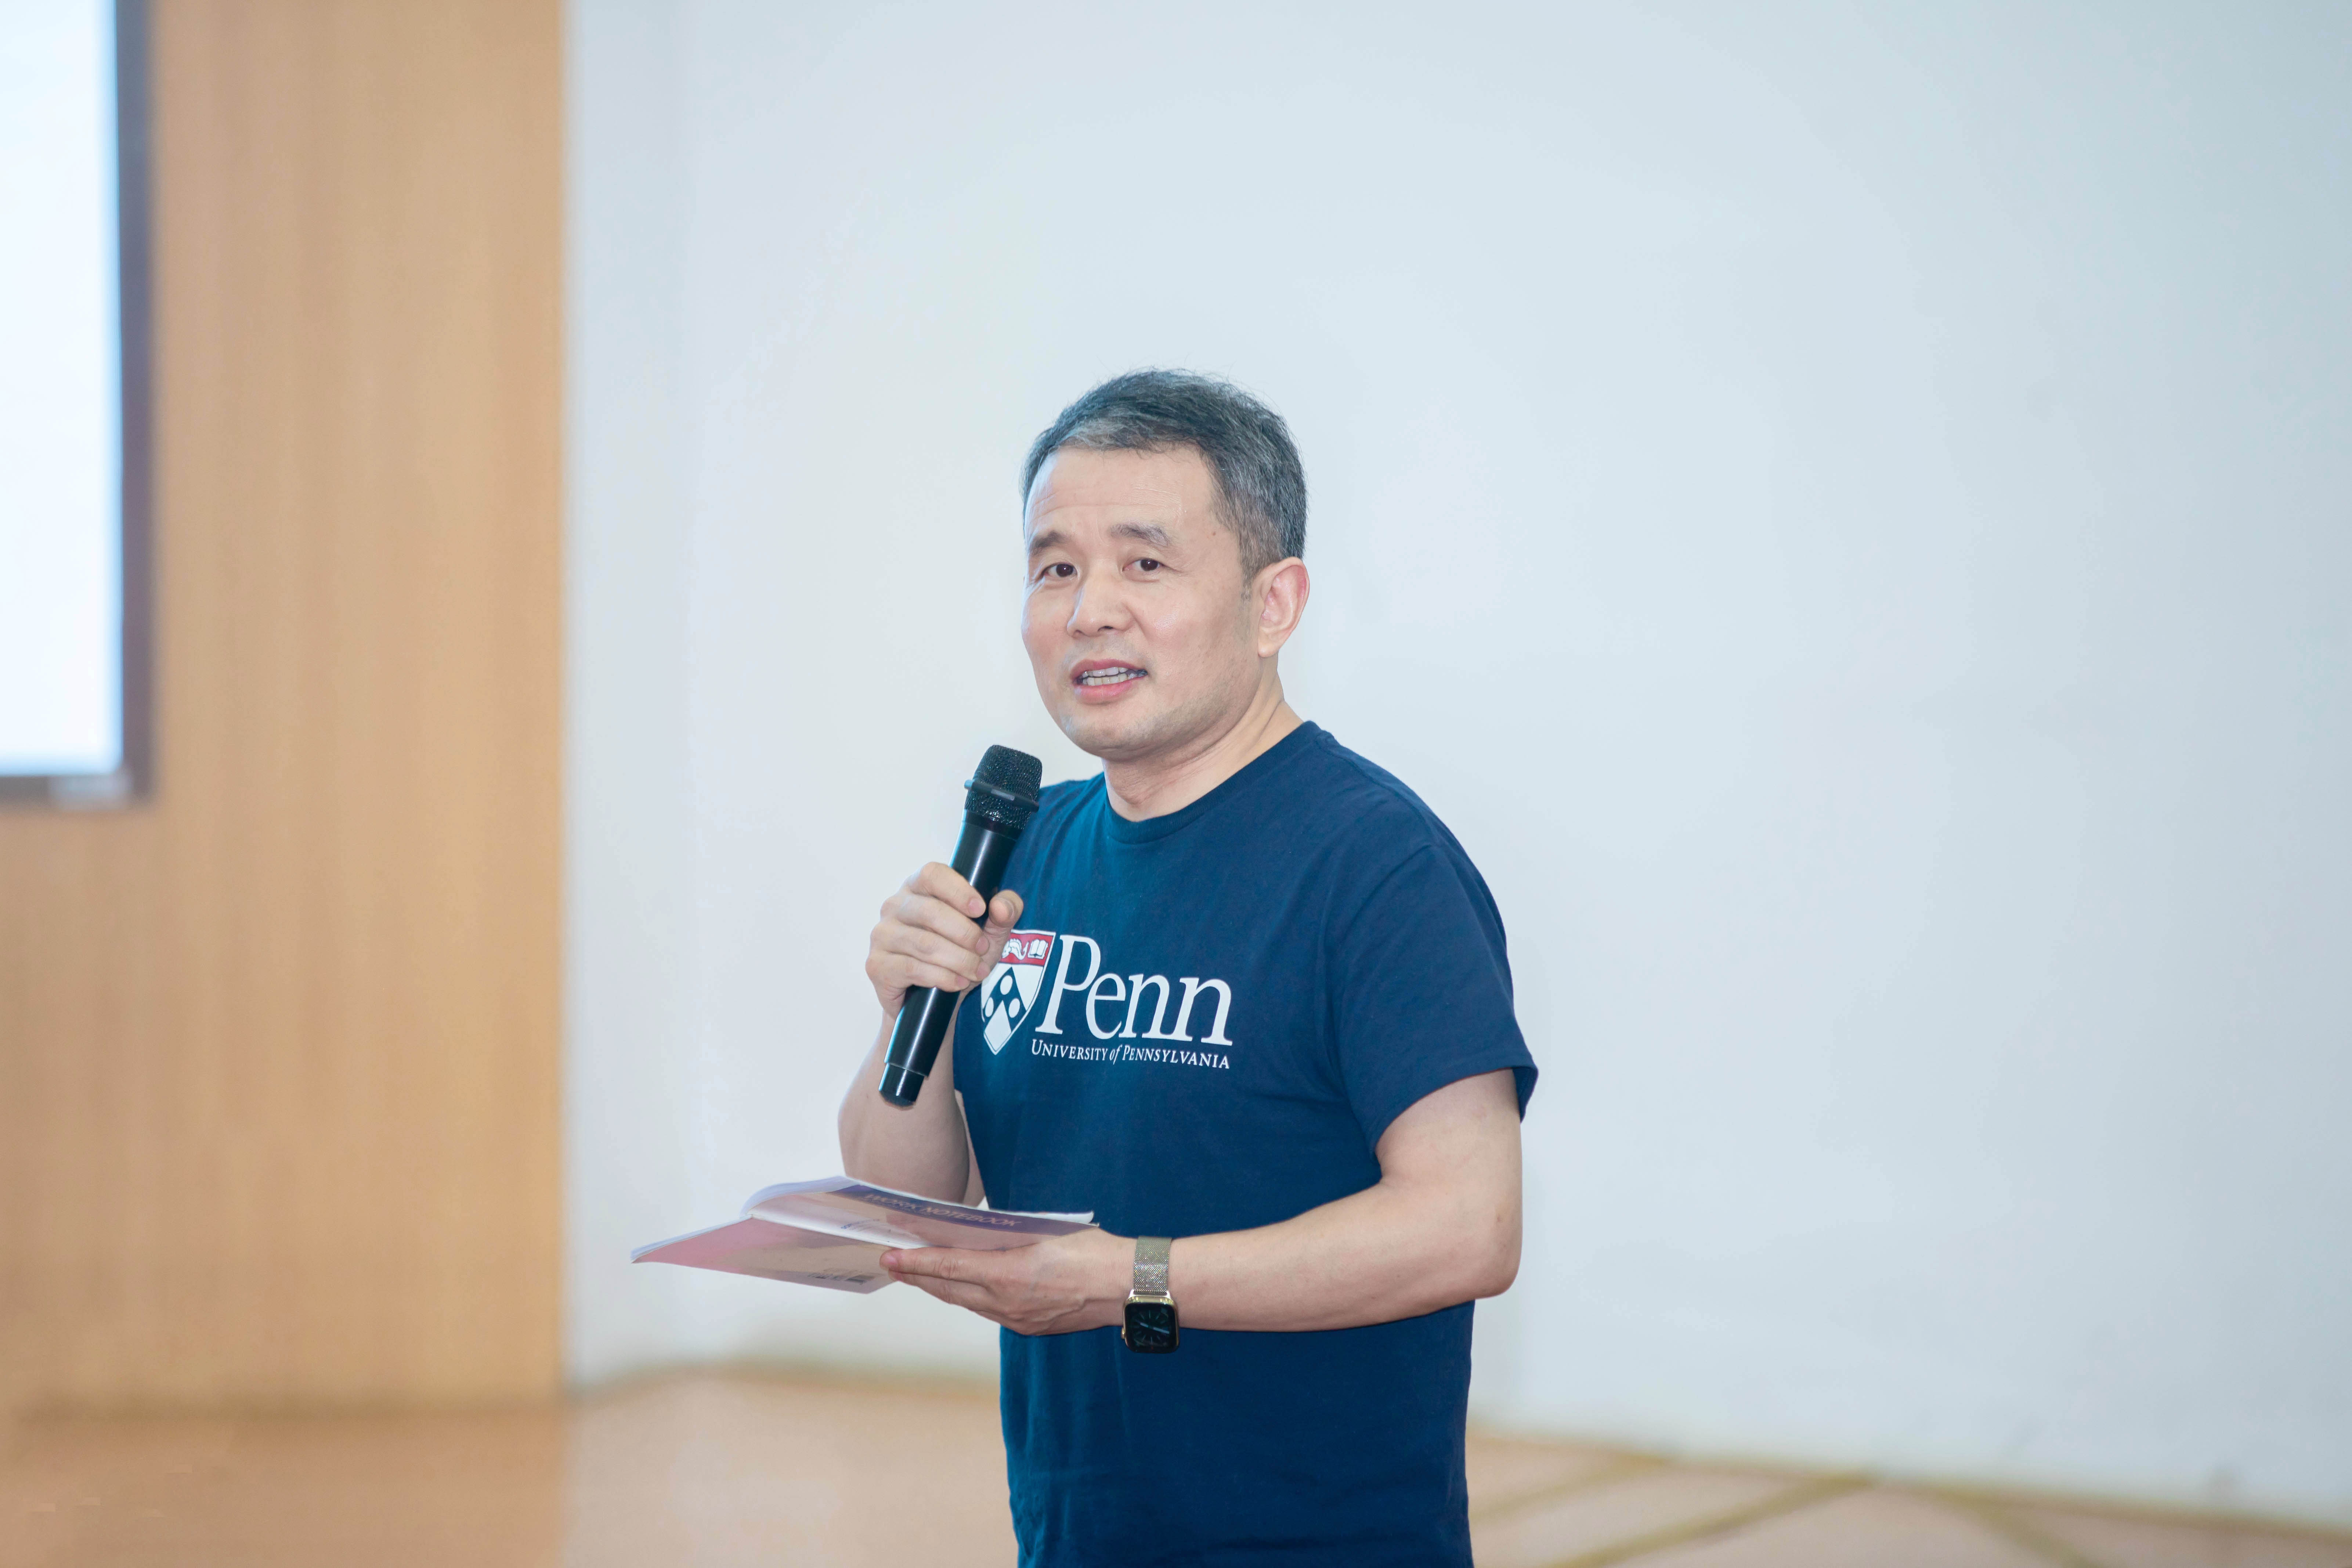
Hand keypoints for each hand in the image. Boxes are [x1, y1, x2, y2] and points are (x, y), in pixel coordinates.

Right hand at [865, 864, 1025, 1018]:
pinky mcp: (877, 964)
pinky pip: (913, 968)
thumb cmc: (958, 954)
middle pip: (930, 912)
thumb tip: (1002, 906)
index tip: (980, 909)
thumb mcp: (990, 931)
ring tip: (977, 971)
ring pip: (925, 944)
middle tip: (983, 949)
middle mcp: (894, 906)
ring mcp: (882, 935)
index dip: (957, 890)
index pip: (932, 874)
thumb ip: (1005, 912)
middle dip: (965, 934)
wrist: (931, 999)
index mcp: (918, 887)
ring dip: (958, 960)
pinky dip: (942, 977)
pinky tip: (958, 982)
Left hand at [881, 1227, 1130, 1335]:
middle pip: (950, 1290)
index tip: (891, 1256)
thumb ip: (1012, 1238)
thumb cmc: (1095, 1253)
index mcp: (1009, 1275)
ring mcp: (1018, 1319)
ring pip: (967, 1302)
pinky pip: (988, 1310)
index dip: (916, 1262)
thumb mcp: (1047, 1233)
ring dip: (941, 1288)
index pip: (950, 1267)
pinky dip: (968, 1297)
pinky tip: (964, 1288)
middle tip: (893, 1264)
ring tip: (920, 1275)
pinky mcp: (1030, 1327)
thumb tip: (985, 1237)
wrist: (1129, 1288)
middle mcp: (1007, 1303)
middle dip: (918, 1277)